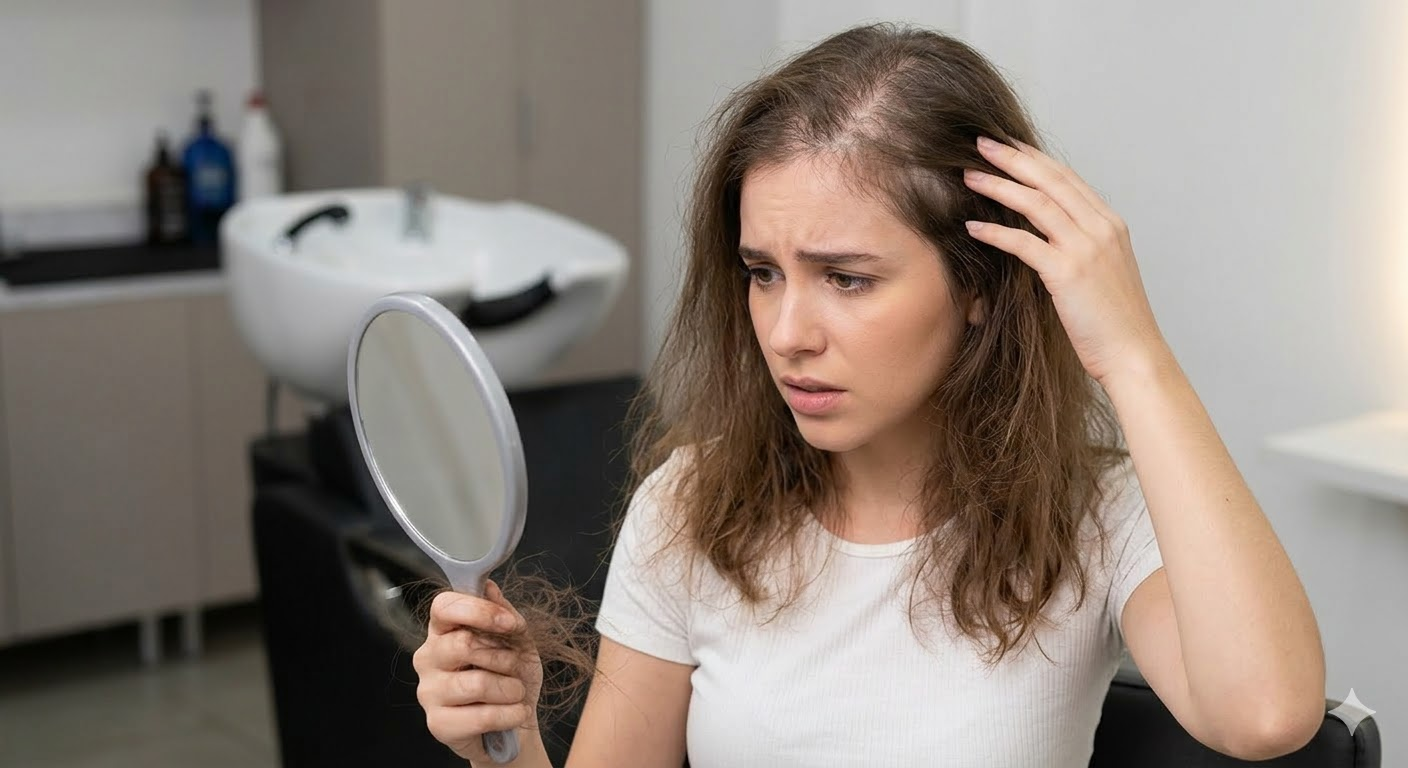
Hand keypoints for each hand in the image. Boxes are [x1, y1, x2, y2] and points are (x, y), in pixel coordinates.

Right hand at [413, 580, 542, 763]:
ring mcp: (428, 692)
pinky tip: (515, 713)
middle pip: (463, 644)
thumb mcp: (517, 641)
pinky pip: (481, 716)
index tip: (509, 624)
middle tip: (513, 667)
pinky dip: (510, 714)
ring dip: (510, 689)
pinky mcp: (438, 724)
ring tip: (515, 693)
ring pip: (476, 683)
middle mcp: (428, 657)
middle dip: (503, 657)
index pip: (444, 606)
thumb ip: (504, 615)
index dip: (479, 611)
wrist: (516, 721)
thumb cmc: (511, 676)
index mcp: (443, 630)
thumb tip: (489, 588)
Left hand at [962, 135, 1169, 387]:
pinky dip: (995, 232)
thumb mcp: (1104, 272)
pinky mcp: (1067, 273)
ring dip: (999, 185)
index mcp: (1111, 224)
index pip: (1068, 178)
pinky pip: (1024, 243)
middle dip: (1013, 157)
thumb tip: (1048, 236)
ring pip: (1036, 203)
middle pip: (1050, 180)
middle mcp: (1101, 228)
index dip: (1035, 159)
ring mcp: (1086, 248)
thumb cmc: (1115, 322)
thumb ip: (1081, 247)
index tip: (1009, 145)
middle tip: (981, 142)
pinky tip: (973, 227)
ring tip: (969, 176)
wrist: (1133, 354)